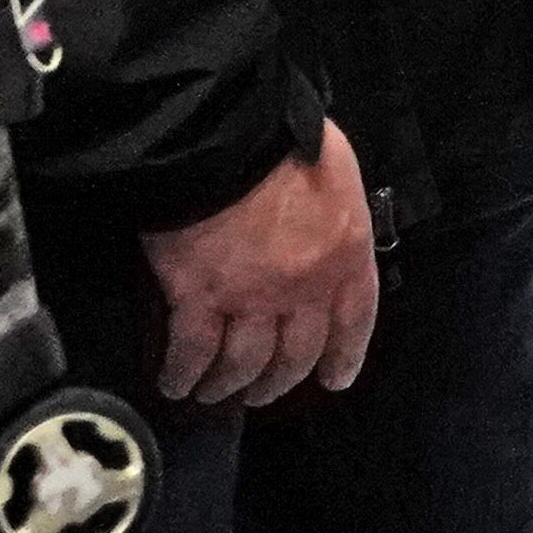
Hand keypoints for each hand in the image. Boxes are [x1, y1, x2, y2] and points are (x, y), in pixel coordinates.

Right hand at [142, 124, 377, 407]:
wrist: (227, 140)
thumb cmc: (284, 142)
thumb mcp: (335, 175)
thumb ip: (332, 214)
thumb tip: (321, 230)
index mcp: (346, 251)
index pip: (355, 319)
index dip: (346, 355)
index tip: (335, 380)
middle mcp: (304, 286)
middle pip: (296, 354)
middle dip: (280, 380)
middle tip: (264, 393)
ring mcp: (250, 298)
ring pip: (245, 363)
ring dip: (230, 384)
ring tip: (215, 393)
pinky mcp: (198, 298)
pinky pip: (193, 352)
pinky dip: (184, 373)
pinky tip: (177, 382)